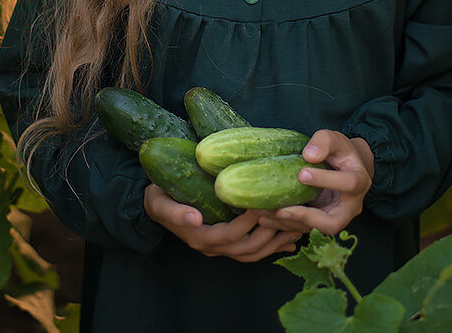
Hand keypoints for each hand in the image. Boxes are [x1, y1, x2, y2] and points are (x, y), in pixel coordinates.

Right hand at [143, 184, 300, 261]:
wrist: (154, 206)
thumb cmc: (158, 198)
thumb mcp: (160, 202)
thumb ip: (175, 212)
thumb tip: (194, 219)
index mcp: (199, 237)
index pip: (231, 234)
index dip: (249, 221)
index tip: (264, 202)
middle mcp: (211, 247)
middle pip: (248, 247)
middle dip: (271, 232)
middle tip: (290, 214)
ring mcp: (219, 248)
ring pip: (253, 253)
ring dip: (276, 242)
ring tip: (296, 228)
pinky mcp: (226, 245)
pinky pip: (252, 252)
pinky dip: (271, 248)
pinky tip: (288, 241)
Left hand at [260, 129, 374, 235]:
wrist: (344, 167)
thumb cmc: (339, 151)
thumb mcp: (335, 139)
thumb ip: (324, 142)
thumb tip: (308, 155)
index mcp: (359, 181)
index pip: (348, 184)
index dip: (325, 180)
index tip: (301, 174)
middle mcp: (351, 206)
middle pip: (333, 223)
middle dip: (306, 218)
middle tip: (282, 209)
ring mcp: (337, 217)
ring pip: (315, 229)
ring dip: (290, 223)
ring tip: (266, 214)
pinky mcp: (321, 221)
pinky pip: (304, 228)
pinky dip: (285, 225)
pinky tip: (264, 218)